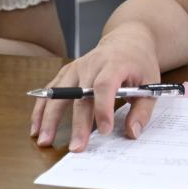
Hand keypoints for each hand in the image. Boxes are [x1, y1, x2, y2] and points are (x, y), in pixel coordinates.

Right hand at [30, 24, 160, 151]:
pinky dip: (41, 109)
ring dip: (50, 118)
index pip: (105, 85)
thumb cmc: (139, 63)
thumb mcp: (151, 83)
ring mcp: (76, 67)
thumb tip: (132, 133)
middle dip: (78, 124)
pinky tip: (36, 128)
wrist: (127, 40)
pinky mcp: (67, 72)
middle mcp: (92, 64)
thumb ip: (143, 110)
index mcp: (115, 64)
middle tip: (76, 148)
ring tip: (45, 141)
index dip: (103, 108)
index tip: (105, 130)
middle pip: (81, 95)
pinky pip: (50, 91)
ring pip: (59, 93)